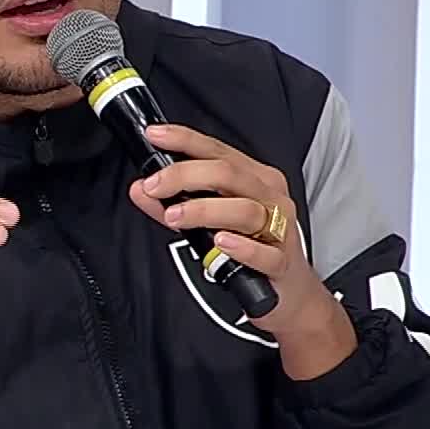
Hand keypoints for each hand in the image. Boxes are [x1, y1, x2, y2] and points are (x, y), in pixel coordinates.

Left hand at [127, 124, 354, 379]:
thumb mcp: (209, 222)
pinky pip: (265, 253)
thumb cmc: (251, 249)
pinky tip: (220, 242)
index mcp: (255, 179)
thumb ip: (173, 205)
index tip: (156, 135)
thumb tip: (141, 189)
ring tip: (175, 216)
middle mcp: (270, 197)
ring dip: (205, 210)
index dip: (185, 140)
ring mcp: (280, 230)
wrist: (287, 293)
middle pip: (229, 174)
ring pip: (245, 210)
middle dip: (185, 175)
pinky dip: (242, 247)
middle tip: (155, 186)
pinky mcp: (282, 263)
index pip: (218, 150)